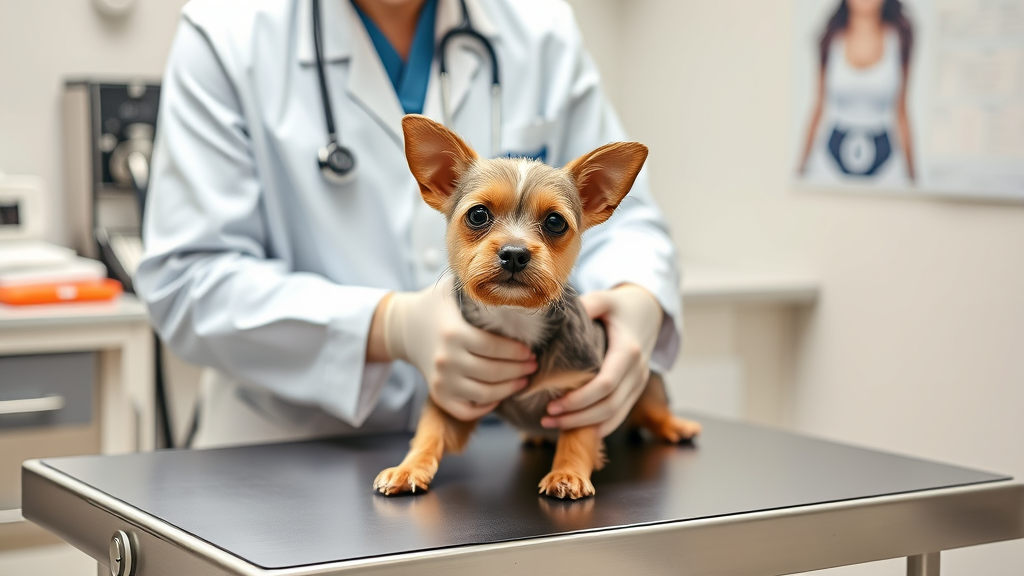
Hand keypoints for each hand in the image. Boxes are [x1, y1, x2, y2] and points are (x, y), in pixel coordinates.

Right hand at [382, 275, 536, 420]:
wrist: (402, 328)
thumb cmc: (435, 305)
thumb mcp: (453, 288)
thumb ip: (478, 285)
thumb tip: (512, 278)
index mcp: (453, 333)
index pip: (495, 348)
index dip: (517, 352)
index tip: (530, 351)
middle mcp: (446, 359)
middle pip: (493, 373)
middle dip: (519, 371)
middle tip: (533, 365)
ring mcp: (441, 380)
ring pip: (485, 394)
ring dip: (509, 390)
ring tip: (522, 380)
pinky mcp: (438, 394)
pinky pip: (467, 410)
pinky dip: (486, 407)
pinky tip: (498, 396)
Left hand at [542, 284, 662, 436]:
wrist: (648, 312)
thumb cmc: (619, 307)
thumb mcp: (604, 299)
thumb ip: (586, 305)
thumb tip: (557, 314)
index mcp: (628, 350)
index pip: (605, 384)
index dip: (579, 399)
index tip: (553, 404)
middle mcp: (637, 371)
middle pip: (609, 406)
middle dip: (578, 417)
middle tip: (547, 417)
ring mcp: (639, 383)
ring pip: (615, 415)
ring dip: (586, 426)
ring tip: (555, 424)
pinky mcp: (636, 390)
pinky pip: (620, 415)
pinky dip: (600, 426)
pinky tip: (576, 428)